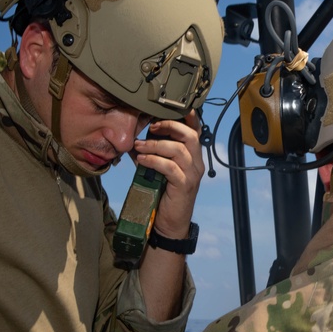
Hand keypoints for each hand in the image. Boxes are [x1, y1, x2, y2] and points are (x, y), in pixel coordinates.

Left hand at [131, 110, 203, 238]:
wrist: (170, 223)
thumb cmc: (163, 194)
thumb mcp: (159, 170)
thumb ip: (154, 154)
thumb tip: (135, 139)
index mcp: (193, 157)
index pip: (196, 131)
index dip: (188, 118)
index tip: (174, 108)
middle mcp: (197, 163)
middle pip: (191, 136)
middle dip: (170, 127)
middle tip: (151, 126)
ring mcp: (192, 175)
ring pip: (179, 150)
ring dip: (156, 145)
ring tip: (138, 146)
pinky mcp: (184, 186)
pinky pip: (170, 167)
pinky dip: (154, 161)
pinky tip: (141, 160)